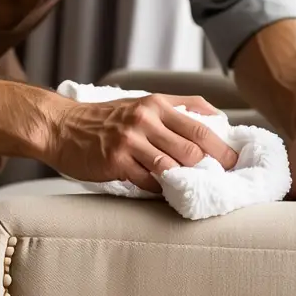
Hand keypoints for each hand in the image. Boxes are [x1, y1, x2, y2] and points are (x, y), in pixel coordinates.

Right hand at [42, 93, 238, 192]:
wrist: (61, 126)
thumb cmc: (104, 118)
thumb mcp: (140, 103)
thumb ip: (175, 109)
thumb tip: (214, 118)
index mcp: (156, 104)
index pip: (199, 123)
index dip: (221, 144)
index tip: (234, 159)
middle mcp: (145, 119)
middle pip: (192, 147)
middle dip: (209, 165)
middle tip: (219, 178)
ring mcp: (130, 140)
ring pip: (172, 165)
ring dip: (184, 178)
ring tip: (194, 187)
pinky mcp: (116, 161)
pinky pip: (148, 182)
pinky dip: (159, 189)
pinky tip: (163, 191)